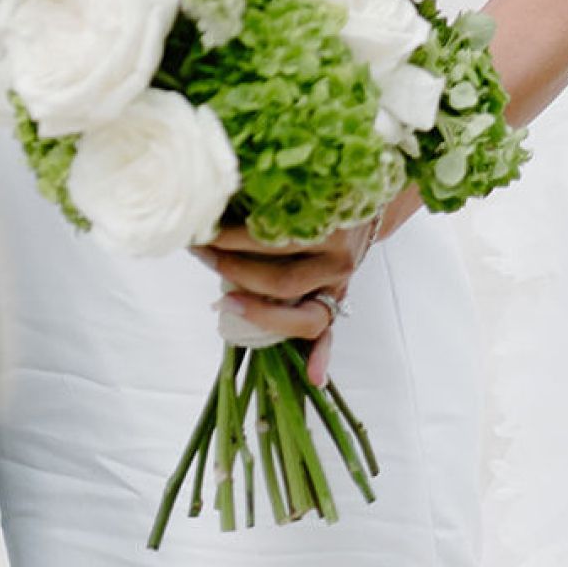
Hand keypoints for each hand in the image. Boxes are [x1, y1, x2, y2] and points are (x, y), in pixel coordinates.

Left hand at [193, 182, 421, 385]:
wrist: (365, 204)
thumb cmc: (320, 194)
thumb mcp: (301, 188)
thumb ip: (270, 196)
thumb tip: (216, 193)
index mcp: (328, 226)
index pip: (270, 239)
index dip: (231, 238)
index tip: (202, 229)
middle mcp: (337, 261)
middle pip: (281, 282)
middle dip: (234, 271)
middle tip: (203, 253)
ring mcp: (340, 286)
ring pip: (303, 315)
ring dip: (259, 313)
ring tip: (225, 302)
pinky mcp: (339, 302)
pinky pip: (331, 335)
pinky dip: (322, 357)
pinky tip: (313, 378)